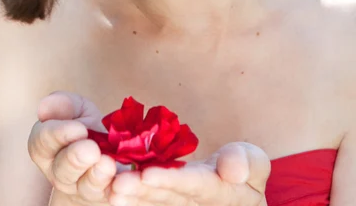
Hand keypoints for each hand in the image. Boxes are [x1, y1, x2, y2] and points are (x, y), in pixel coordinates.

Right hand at [28, 91, 118, 204]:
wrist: (111, 154)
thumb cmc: (88, 128)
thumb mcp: (77, 110)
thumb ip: (63, 105)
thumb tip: (45, 106)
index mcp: (47, 148)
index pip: (42, 142)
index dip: (59, 134)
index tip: (78, 127)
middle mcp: (61, 173)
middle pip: (63, 170)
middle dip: (76, 159)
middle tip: (91, 149)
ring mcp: (85, 188)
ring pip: (87, 186)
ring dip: (98, 176)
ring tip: (108, 164)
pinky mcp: (110, 194)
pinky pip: (116, 194)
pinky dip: (124, 187)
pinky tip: (132, 178)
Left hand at [108, 142, 270, 205]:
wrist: (237, 200)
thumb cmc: (245, 176)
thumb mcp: (256, 166)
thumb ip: (248, 161)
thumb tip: (232, 169)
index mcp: (217, 192)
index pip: (194, 185)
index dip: (170, 180)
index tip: (146, 173)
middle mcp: (194, 204)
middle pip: (166, 198)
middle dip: (142, 191)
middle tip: (117, 183)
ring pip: (153, 203)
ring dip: (132, 198)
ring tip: (111, 189)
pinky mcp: (166, 205)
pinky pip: (148, 204)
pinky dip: (132, 200)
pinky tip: (108, 192)